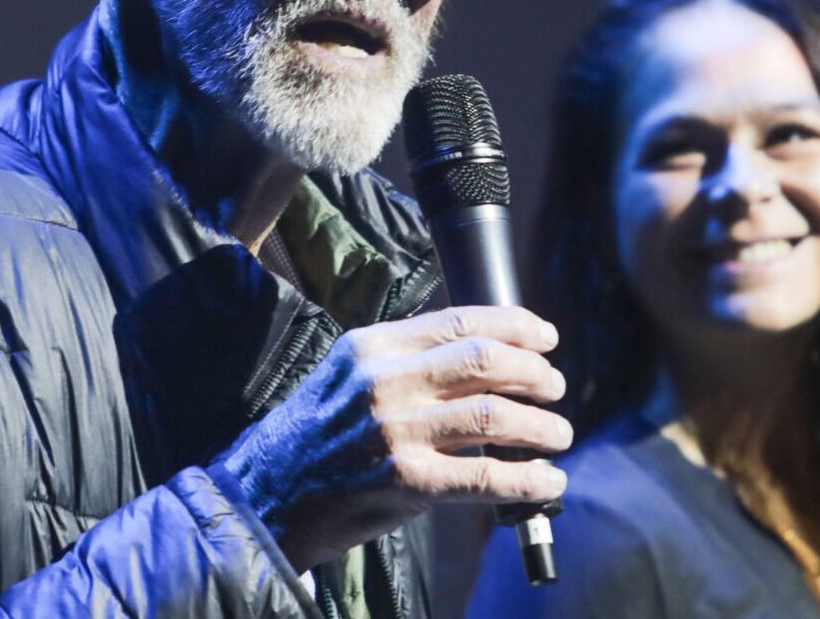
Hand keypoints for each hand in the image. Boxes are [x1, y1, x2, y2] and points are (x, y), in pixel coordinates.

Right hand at [218, 305, 571, 571]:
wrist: (261, 500)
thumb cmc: (312, 438)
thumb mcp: (348, 374)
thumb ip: (407, 358)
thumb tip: (485, 352)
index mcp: (375, 345)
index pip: (463, 319)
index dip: (518, 326)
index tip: (547, 338)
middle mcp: (386, 381)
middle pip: (487, 361)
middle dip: (535, 373)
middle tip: (555, 386)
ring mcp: (395, 432)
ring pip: (494, 417)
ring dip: (540, 426)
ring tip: (559, 434)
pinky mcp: (405, 482)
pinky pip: (484, 476)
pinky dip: (526, 478)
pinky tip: (546, 479)